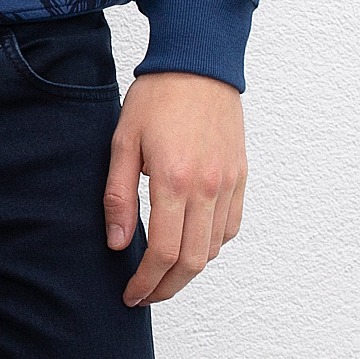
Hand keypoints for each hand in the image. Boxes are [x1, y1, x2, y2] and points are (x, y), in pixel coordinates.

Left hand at [104, 73, 246, 305]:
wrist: (199, 63)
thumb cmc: (157, 97)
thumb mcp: (123, 142)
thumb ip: (119, 196)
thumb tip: (118, 243)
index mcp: (175, 180)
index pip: (163, 252)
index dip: (145, 282)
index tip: (130, 293)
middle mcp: (208, 187)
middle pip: (192, 262)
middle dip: (166, 288)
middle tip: (144, 295)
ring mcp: (229, 183)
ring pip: (213, 249)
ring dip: (188, 271)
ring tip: (162, 274)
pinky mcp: (241, 176)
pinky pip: (230, 227)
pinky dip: (210, 246)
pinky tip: (189, 244)